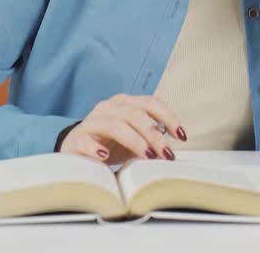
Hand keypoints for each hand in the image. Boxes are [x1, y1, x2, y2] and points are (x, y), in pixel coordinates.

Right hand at [59, 94, 186, 163]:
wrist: (76, 150)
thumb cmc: (110, 144)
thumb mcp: (135, 140)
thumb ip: (152, 140)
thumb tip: (171, 151)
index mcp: (125, 103)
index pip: (150, 103)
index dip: (169, 117)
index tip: (182, 136)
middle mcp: (109, 107)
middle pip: (135, 114)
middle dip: (154, 134)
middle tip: (166, 154)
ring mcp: (92, 122)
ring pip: (114, 125)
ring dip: (134, 140)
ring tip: (147, 156)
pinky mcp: (77, 139)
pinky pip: (86, 141)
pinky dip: (97, 148)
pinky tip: (106, 156)